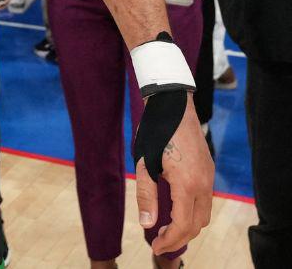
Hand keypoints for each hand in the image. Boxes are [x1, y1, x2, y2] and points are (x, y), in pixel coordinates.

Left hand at [135, 94, 214, 254]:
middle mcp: (203, 184)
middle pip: (197, 224)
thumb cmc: (155, 133)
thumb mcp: (144, 165)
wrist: (173, 106)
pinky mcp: (208, 171)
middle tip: (159, 242)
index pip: (183, 225)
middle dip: (179, 238)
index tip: (154, 246)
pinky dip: (193, 212)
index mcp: (186, 184)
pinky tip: (176, 211)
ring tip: (167, 230)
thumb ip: (146, 196)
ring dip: (188, 227)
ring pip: (204, 214)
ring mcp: (209, 177)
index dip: (170, 240)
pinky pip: (205, 200)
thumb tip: (147, 224)